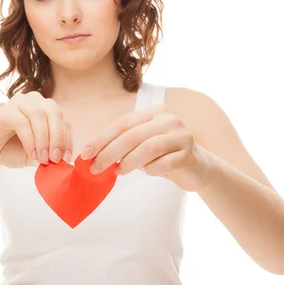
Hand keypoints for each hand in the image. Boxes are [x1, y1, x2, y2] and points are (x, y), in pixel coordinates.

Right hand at [0, 91, 72, 167]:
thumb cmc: (10, 150)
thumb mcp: (36, 154)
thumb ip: (49, 153)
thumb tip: (64, 159)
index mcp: (46, 109)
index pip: (63, 121)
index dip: (67, 140)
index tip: (66, 159)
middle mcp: (35, 101)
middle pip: (55, 113)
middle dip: (58, 138)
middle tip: (56, 159)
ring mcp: (20, 102)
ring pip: (40, 116)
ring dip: (44, 140)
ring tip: (43, 159)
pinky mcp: (6, 109)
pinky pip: (23, 122)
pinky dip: (30, 140)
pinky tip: (31, 153)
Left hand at [80, 104, 210, 191]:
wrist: (198, 167)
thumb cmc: (163, 155)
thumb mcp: (143, 143)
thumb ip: (123, 143)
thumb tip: (92, 155)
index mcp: (154, 112)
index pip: (122, 123)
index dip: (101, 139)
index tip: (85, 154)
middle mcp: (169, 119)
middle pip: (132, 135)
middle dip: (109, 153)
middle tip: (95, 168)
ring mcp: (181, 135)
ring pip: (147, 148)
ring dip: (128, 162)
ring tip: (117, 172)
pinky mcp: (189, 154)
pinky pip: (164, 163)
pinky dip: (151, 169)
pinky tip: (148, 172)